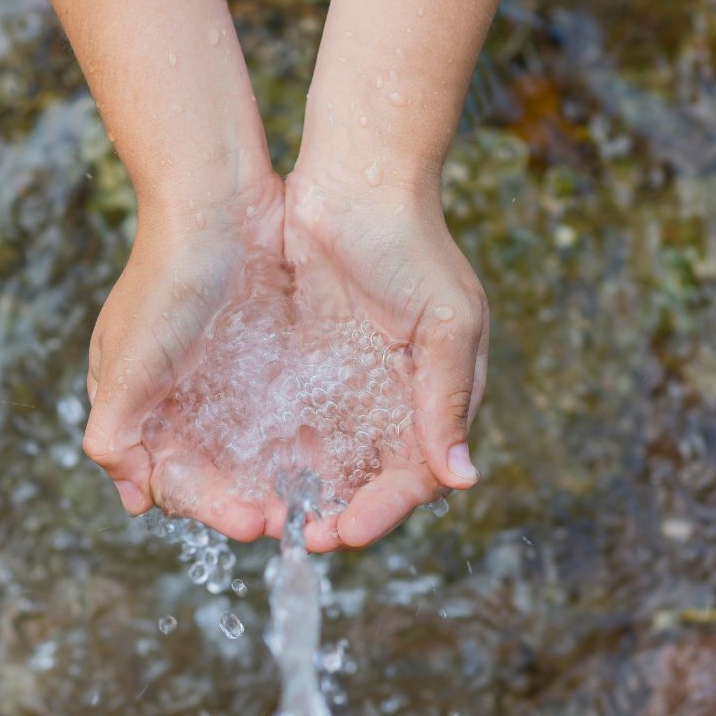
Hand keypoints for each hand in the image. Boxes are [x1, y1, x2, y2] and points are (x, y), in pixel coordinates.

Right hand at [81, 175, 286, 541]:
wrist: (216, 198)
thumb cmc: (165, 278)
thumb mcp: (128, 362)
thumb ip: (115, 432)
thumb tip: (130, 496)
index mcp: (135, 404)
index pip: (171, 480)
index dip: (209, 508)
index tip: (251, 523)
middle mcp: (176, 397)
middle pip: (212, 473)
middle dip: (246, 501)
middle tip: (290, 521)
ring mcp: (220, 375)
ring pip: (247, 450)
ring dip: (275, 480)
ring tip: (315, 500)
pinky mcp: (261, 354)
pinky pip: (278, 412)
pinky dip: (295, 441)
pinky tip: (325, 457)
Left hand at [282, 168, 488, 550]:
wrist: (357, 178)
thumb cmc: (412, 243)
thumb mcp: (444, 321)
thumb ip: (446, 399)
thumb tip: (462, 478)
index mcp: (438, 397)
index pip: (416, 476)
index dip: (382, 510)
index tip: (344, 532)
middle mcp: (396, 401)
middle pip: (370, 480)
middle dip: (339, 514)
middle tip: (302, 538)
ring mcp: (350, 385)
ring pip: (331, 461)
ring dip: (307, 494)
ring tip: (273, 518)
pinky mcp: (308, 366)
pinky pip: (295, 425)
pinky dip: (280, 455)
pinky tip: (254, 474)